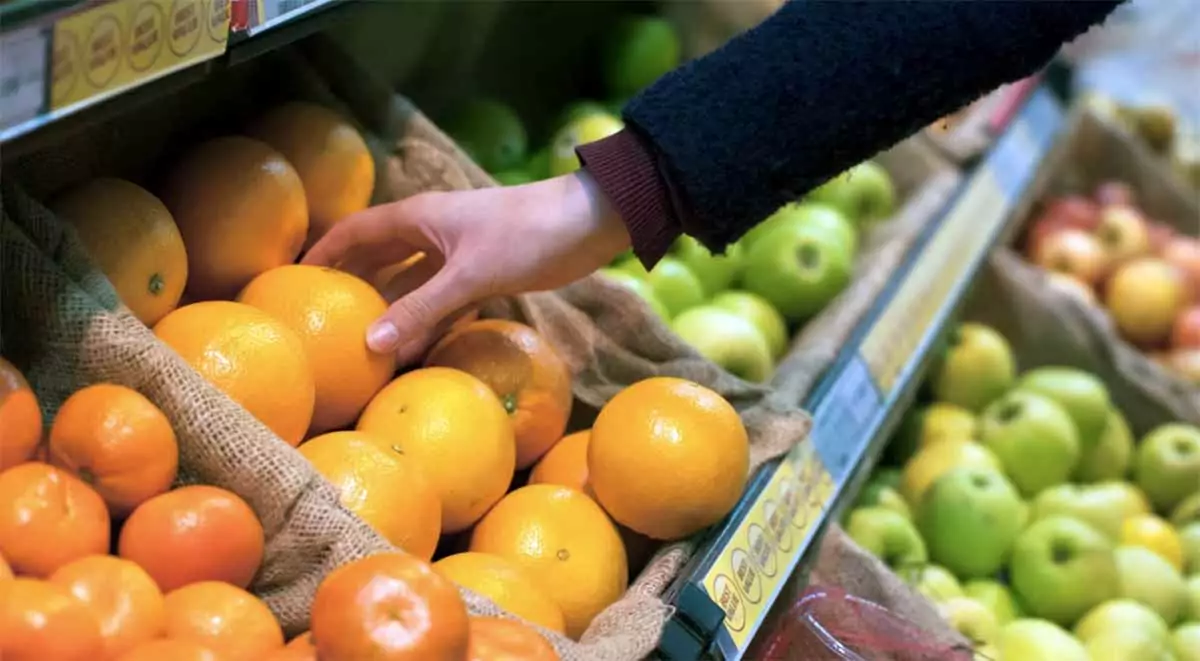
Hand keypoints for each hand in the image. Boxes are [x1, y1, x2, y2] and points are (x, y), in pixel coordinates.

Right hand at [303, 171, 630, 363]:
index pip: (356, 232)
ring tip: (364, 346)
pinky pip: (443, 299)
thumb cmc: (528, 235)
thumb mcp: (470, 275)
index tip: (294, 281)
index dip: (324, 253)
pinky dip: (428, 320)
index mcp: (418, 218)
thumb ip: (421, 309)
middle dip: (354, 287)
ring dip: (392, 310)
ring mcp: (458, 254)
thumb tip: (371, 344)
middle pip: (380, 259)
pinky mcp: (484, 273)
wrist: (592, 223)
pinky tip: (415, 349)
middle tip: (325, 322)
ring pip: (412, 284)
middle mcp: (432, 233)